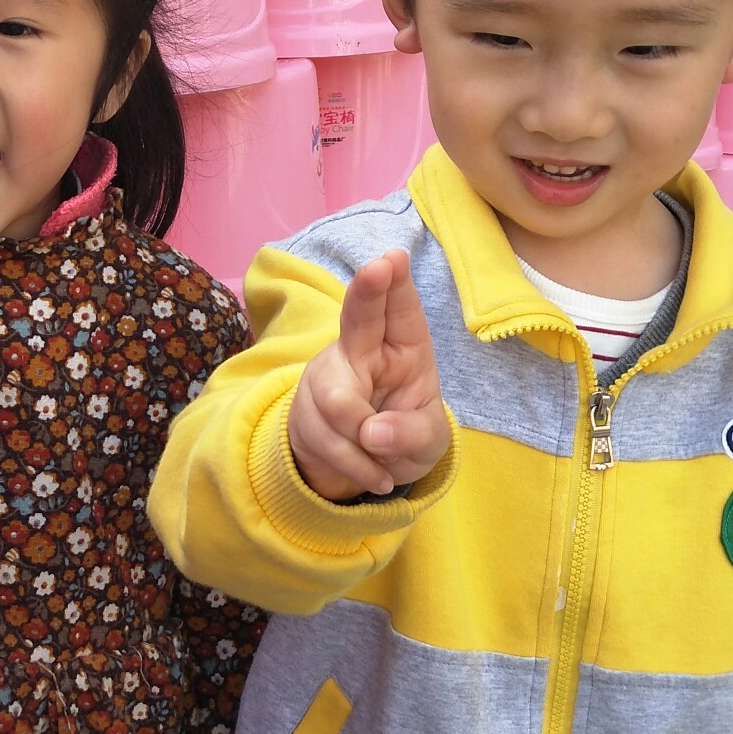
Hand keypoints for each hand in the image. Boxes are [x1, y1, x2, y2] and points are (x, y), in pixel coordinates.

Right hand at [288, 250, 450, 501]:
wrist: (362, 470)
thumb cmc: (404, 436)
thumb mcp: (428, 441)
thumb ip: (411, 435)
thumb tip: (372, 434)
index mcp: (404, 347)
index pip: (400, 310)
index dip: (395, 284)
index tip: (393, 259)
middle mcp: (362, 350)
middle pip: (358, 317)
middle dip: (366, 292)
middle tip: (378, 269)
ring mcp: (327, 376)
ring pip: (339, 403)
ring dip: (366, 446)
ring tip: (386, 465)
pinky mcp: (304, 407)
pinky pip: (325, 438)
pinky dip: (356, 467)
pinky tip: (375, 474)